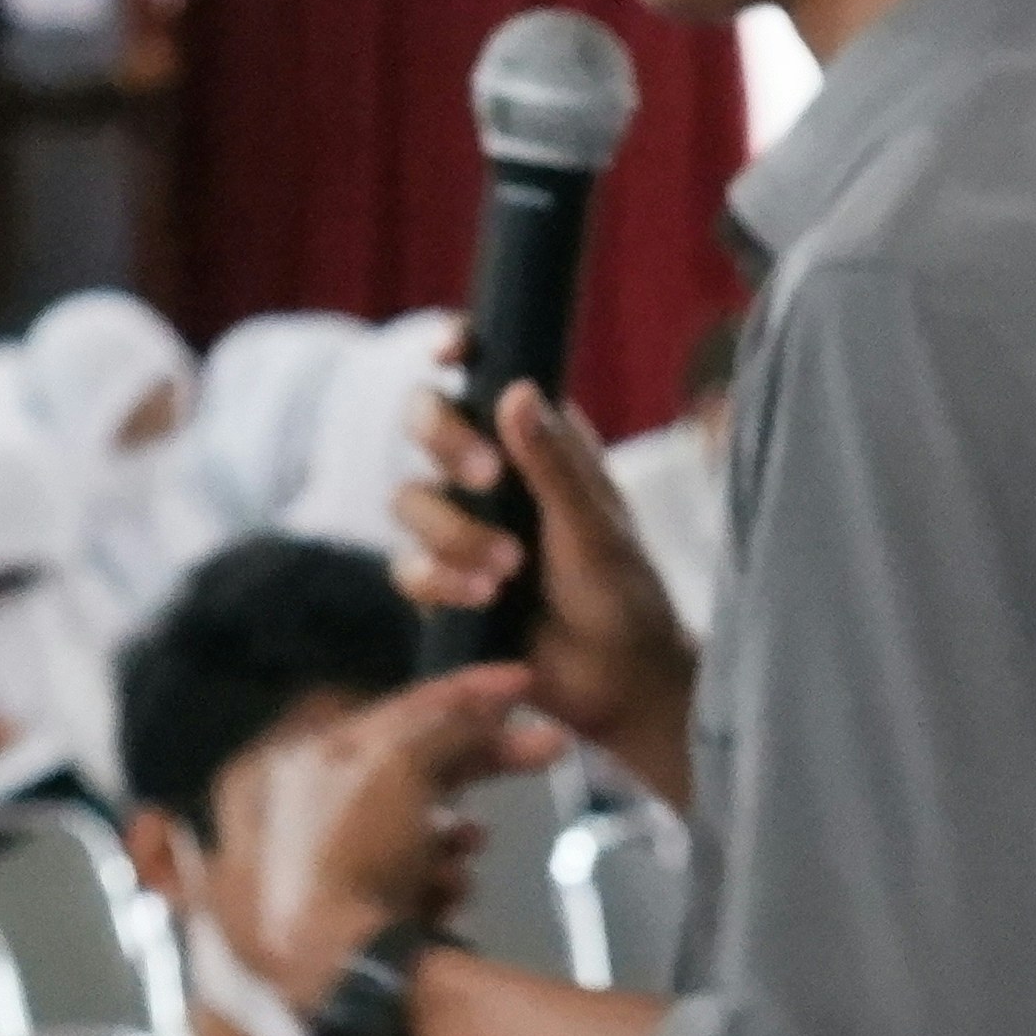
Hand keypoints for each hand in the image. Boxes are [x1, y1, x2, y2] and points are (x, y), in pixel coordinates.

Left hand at [226, 667, 550, 1010]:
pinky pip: (396, 886)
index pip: (381, 710)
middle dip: (474, 761)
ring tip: (477, 843)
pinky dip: (430, 881)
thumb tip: (482, 700)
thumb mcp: (397, 768)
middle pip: (397, 770)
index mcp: (280, 765)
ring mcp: (305, 879)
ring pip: (402, 832)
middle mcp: (281, 818)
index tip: (522, 681)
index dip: (459, 691)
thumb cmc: (348, 858)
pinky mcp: (334, 930)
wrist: (328, 984)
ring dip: (451, 831)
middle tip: (548, 747)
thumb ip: (443, 725)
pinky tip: (451, 894)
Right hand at [396, 374, 695, 802]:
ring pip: (409, 499)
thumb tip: (515, 389)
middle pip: (425, 422)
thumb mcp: (595, 529)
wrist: (618, 683)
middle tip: (484, 476)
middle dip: (444, 442)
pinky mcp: (445, 584)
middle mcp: (494, 474)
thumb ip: (553, 464)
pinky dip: (440, 581)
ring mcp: (464, 527)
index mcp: (540, 442)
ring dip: (451, 532)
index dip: (458, 352)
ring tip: (507, 571)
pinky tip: (482, 599)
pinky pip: (410, 568)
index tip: (450, 354)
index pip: (486, 376)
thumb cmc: (625, 597)